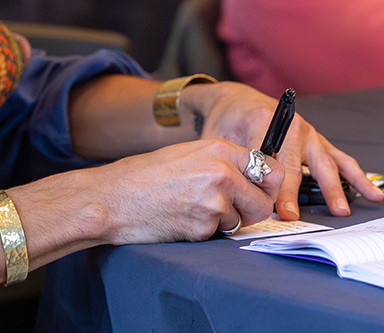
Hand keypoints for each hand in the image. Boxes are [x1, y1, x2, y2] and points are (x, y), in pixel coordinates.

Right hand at [88, 138, 282, 243]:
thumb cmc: (145, 176)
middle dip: (252, 211)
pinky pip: (217, 234)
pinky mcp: (203, 227)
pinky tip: (181, 218)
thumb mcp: (188, 154)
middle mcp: (221, 172)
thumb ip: (222, 163)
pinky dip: (203, 231)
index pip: (271, 169)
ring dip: (223, 221)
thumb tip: (254, 179)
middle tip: (232, 210)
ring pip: (241, 220)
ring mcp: (213, 201)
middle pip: (264, 201)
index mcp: (219, 149)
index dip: (269, 185)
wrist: (112, 197)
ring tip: (192, 209)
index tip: (262, 192)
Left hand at [183, 82, 383, 218]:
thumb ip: (232, 162)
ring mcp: (309, 134)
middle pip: (297, 165)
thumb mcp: (219, 139)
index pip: (272, 161)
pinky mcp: (318, 142)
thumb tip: (243, 194)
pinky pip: (340, 159)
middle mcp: (292, 127)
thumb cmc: (226, 122)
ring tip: (343, 210)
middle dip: (297, 193)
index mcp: (265, 121)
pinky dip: (357, 176)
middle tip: (299, 217)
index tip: (281, 212)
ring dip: (335, 188)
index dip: (276, 189)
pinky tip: (373, 193)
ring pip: (326, 163)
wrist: (236, 101)